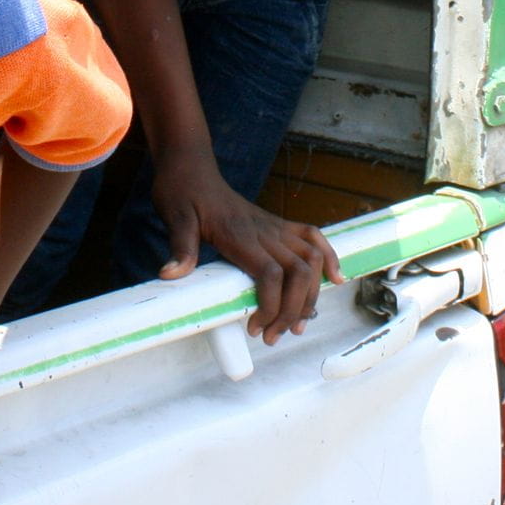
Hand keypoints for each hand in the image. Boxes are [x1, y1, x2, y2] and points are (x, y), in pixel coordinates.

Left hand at [153, 152, 341, 344]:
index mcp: (240, 234)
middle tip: (272, 336)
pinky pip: (312, 237)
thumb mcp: (174, 219)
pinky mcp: (278, 223)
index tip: (255, 328)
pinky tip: (334, 277)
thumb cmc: (182, 193)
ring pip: (311, 260)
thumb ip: (179, 247)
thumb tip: (170, 274)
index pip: (270, 274)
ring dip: (311, 295)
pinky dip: (329, 257)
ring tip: (297, 324)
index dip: (271, 306)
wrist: (191, 167)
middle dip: (293, 311)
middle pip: (298, 272)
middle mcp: (264, 230)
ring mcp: (274, 226)